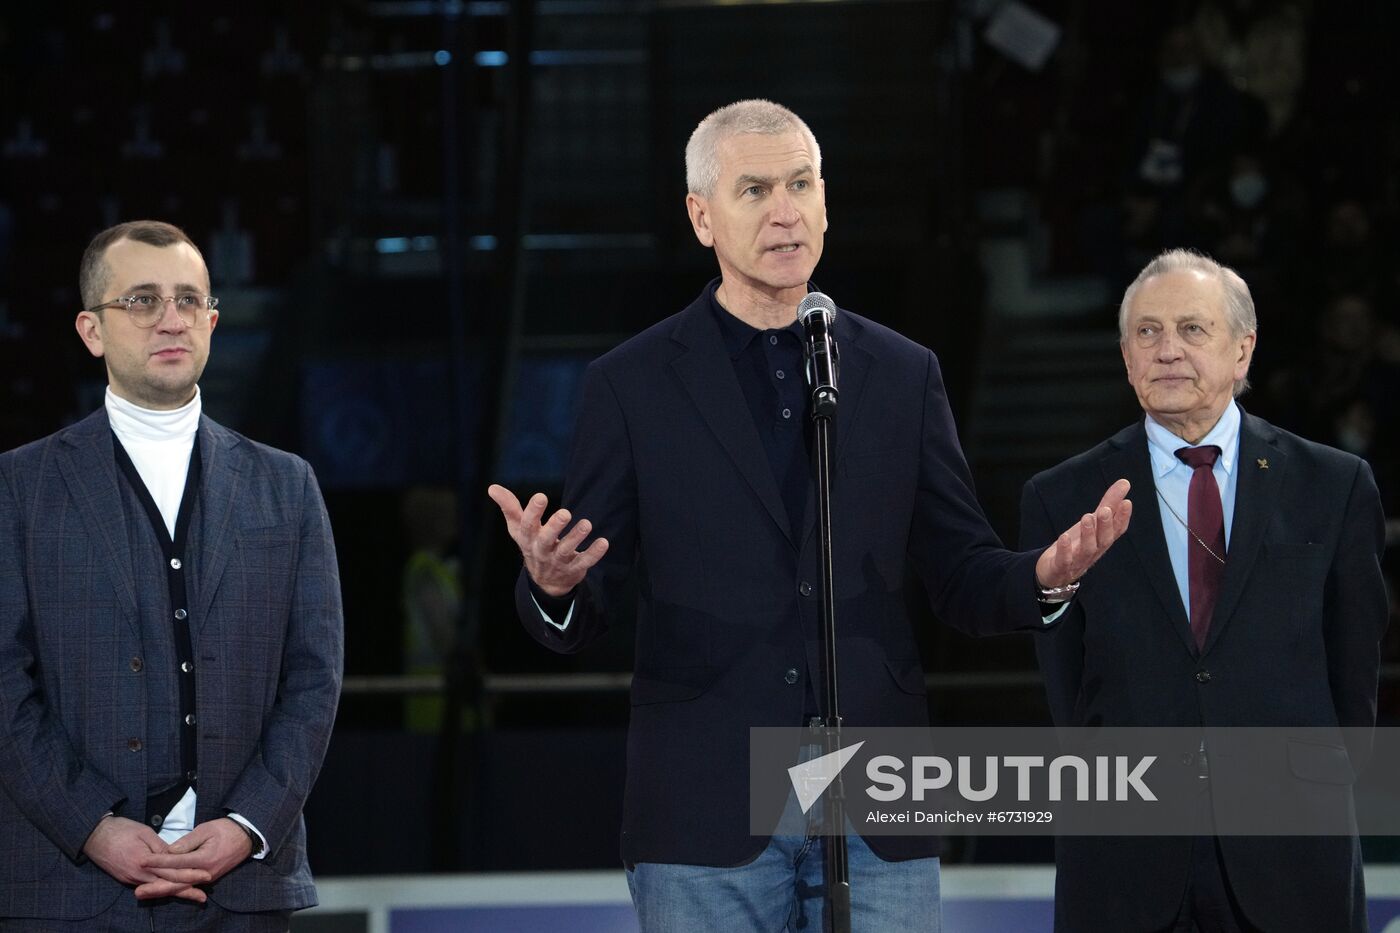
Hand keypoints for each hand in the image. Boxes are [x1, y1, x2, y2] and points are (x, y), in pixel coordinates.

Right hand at [82, 815, 209, 902]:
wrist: (94, 836)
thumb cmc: (121, 829)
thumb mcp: (144, 832)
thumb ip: (161, 847)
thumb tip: (176, 856)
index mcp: (144, 862)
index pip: (172, 871)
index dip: (190, 874)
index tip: (206, 875)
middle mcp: (138, 875)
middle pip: (166, 885)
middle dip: (186, 891)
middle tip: (204, 897)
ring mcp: (131, 879)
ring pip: (157, 888)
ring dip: (175, 892)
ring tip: (193, 896)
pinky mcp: (126, 879)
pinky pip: (148, 886)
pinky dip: (161, 889)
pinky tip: (171, 890)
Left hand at [138, 818, 250, 899]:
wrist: (246, 837)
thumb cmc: (225, 830)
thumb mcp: (206, 829)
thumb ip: (187, 841)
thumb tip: (169, 851)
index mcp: (204, 859)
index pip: (176, 862)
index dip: (158, 861)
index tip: (142, 861)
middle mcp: (204, 873)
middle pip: (176, 883)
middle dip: (156, 887)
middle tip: (138, 892)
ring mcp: (206, 878)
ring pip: (181, 887)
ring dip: (162, 891)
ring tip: (144, 893)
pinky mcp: (207, 878)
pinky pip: (188, 885)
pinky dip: (173, 888)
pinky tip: (161, 890)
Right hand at [487, 485, 608, 597]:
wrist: (545, 581)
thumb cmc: (531, 544)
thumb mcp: (518, 528)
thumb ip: (509, 507)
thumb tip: (492, 488)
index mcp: (527, 538)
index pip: (527, 525)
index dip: (533, 512)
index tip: (541, 497)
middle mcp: (542, 550)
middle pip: (546, 540)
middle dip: (555, 527)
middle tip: (565, 513)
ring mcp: (558, 561)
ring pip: (566, 551)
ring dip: (576, 537)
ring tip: (586, 524)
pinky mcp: (574, 569)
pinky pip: (584, 562)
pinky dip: (594, 553)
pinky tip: (603, 542)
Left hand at [1035, 478, 1132, 588]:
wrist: (1055, 573)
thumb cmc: (1078, 544)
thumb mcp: (1093, 523)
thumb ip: (1108, 503)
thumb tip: (1125, 483)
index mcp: (1103, 540)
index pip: (1117, 530)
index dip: (1123, 518)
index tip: (1127, 502)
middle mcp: (1094, 551)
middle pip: (1104, 540)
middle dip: (1106, 525)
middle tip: (1105, 511)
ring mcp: (1078, 560)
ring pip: (1087, 549)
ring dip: (1088, 534)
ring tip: (1087, 518)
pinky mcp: (1061, 567)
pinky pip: (1064, 560)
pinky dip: (1065, 549)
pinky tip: (1063, 537)